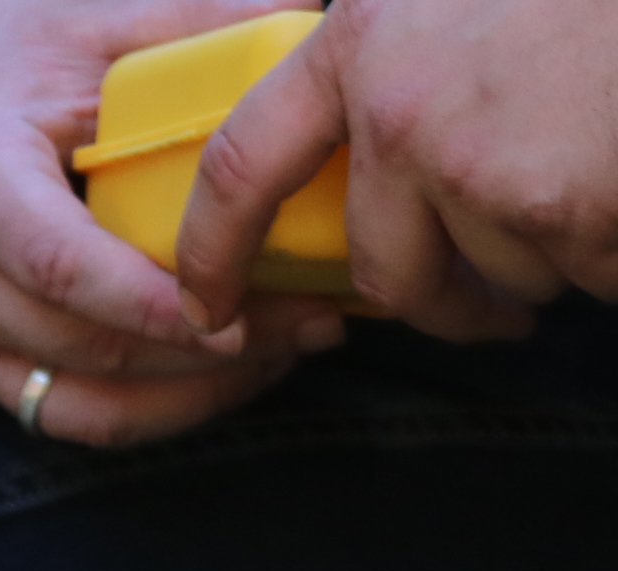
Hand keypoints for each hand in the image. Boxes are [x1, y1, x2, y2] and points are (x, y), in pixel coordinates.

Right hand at [0, 0, 349, 445]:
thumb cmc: (26, 59)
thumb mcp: (101, 24)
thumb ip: (198, 25)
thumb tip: (315, 18)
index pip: (58, 265)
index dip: (146, 303)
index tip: (238, 317)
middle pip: (87, 344)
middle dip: (209, 349)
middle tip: (319, 321)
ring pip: (87, 400)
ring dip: (197, 389)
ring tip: (292, 348)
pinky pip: (74, 417)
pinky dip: (159, 410)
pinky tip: (231, 375)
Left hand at [180, 0, 617, 341]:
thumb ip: (408, 51)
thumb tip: (379, 154)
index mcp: (367, 38)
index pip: (244, 164)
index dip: (214, 249)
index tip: (210, 308)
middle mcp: (406, 108)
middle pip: (390, 268)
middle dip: (444, 305)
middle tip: (490, 314)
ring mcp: (483, 163)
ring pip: (505, 269)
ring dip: (560, 254)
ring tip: (607, 174)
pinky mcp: (562, 204)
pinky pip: (586, 270)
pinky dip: (617, 249)